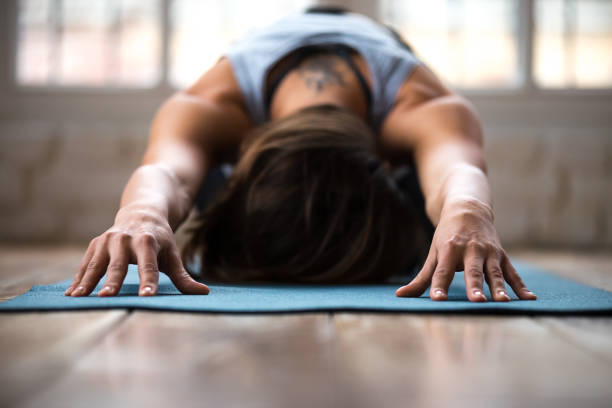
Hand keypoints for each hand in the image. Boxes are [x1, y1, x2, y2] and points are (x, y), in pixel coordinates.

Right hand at [65, 206, 209, 296]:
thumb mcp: (172, 255)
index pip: (150, 266)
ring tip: (78, 297)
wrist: (142, 212)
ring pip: (97, 264)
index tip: (147, 296)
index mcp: (148, 242)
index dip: (149, 281)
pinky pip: (86, 264)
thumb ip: (184, 277)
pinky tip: (72, 293)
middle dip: (113, 281)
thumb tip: (204, 292)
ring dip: (87, 281)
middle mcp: (126, 240)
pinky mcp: (96, 244)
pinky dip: (78, 278)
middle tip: (107, 297)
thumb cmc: (160, 240)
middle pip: (119, 265)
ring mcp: (108, 241)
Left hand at [395, 198, 535, 301]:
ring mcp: (488, 253)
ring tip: (503, 302)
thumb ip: (421, 278)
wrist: (468, 209)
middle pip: (472, 271)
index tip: (437, 300)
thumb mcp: (433, 254)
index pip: (443, 271)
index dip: (439, 286)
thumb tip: (400, 296)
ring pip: (495, 272)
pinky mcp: (502, 256)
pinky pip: (513, 273)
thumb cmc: (447, 237)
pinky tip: (529, 299)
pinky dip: (521, 286)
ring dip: (500, 287)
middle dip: (474, 286)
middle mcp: (470, 250)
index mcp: (449, 250)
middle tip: (476, 302)